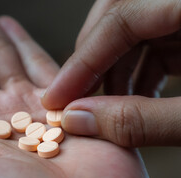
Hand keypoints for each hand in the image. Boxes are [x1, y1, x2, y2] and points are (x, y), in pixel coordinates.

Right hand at [42, 0, 180, 146]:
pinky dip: (135, 71)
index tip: (55, 98)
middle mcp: (179, 0)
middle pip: (117, 17)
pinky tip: (134, 100)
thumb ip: (142, 119)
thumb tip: (79, 120)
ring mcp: (180, 10)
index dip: (82, 62)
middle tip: (74, 102)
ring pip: (128, 30)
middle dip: (92, 63)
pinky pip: (149, 39)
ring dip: (112, 71)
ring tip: (107, 111)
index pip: (119, 19)